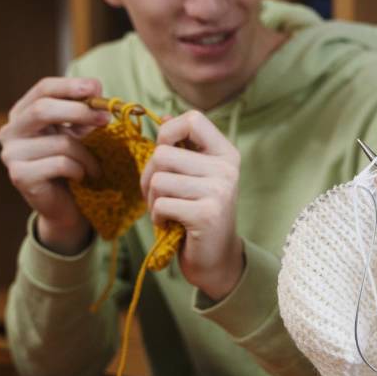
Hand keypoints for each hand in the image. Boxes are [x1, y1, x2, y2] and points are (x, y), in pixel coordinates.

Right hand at [0, 77, 108, 253]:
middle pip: (43, 109)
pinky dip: (80, 169)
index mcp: (23, 113)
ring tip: (96, 165)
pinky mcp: (19, 176)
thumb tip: (96, 87)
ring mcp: (11, 154)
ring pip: (59, 142)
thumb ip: (85, 110)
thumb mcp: (80, 132)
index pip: (43, 89)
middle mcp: (10, 131)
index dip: (70, 85)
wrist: (67, 206)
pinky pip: (60, 164)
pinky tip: (82, 177)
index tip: (96, 87)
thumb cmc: (74, 163)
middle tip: (106, 119)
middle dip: (80, 111)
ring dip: (88, 154)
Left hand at [140, 110, 243, 300]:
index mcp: (226, 153)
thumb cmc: (199, 213)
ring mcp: (219, 191)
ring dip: (152, 199)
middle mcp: (227, 169)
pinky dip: (157, 216)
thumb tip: (164, 117)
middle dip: (149, 175)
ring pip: (158, 179)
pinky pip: (161, 204)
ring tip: (166, 209)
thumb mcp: (196, 176)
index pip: (193, 119)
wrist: (216, 258)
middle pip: (163, 153)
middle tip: (158, 193)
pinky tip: (171, 224)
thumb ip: (184, 149)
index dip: (168, 131)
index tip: (166, 153)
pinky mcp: (207, 214)